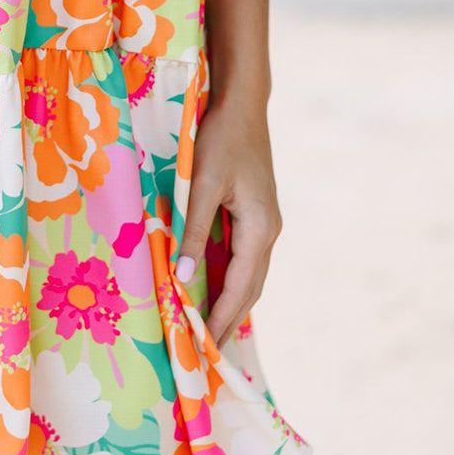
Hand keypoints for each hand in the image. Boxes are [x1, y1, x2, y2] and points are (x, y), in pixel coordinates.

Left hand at [173, 93, 281, 350]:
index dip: (222, 317)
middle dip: (229, 318)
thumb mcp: (203, 185)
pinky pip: (244, 257)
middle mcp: (268, 231)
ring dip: (231, 301)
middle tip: (207, 350)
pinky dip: (230, 278)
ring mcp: (265, 222)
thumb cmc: (221, 139)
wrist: (242, 104)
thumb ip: (193, 230)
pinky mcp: (256, 213)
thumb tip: (184, 276)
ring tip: (209, 328)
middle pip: (250, 287)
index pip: (241, 287)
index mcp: (260, 228)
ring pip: (249, 274)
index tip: (205, 346)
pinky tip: (214, 287)